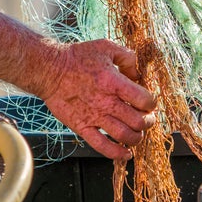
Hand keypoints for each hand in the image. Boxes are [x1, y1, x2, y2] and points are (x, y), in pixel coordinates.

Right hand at [37, 39, 156, 158]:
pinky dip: (118, 154)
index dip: (151, 102)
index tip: (148, 102)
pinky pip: (103, 146)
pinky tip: (126, 153)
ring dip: (137, 137)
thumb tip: (137, 73)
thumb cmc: (77, 57)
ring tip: (138, 132)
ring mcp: (94, 117)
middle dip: (148, 121)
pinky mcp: (82, 127)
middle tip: (147, 118)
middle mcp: (106, 102)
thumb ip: (127, 57)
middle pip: (138, 121)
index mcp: (113, 82)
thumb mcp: (106, 47)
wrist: (50, 70)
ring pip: (124, 136)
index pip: (144, 100)